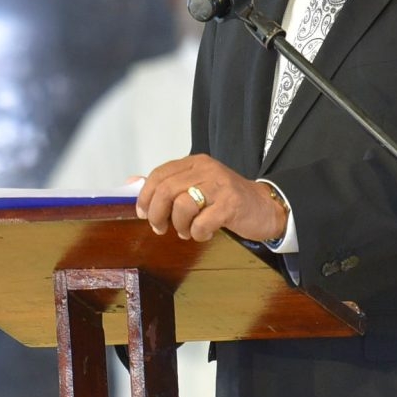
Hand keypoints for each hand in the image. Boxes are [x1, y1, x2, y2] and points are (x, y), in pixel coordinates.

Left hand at [134, 154, 286, 243]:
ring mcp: (220, 186)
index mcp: (195, 163)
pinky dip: (198, 233)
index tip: (142, 213)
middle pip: (167, 190)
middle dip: (157, 214)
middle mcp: (206, 169)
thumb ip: (166, 185)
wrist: (265, 207)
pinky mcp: (231, 204)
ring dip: (179, 226)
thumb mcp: (195, 187)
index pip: (159, 174)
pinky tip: (203, 233)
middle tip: (160, 228)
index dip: (145, 196)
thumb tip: (130, 182)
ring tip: (186, 231)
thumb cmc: (225, 200)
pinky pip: (202, 222)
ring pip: (182, 205)